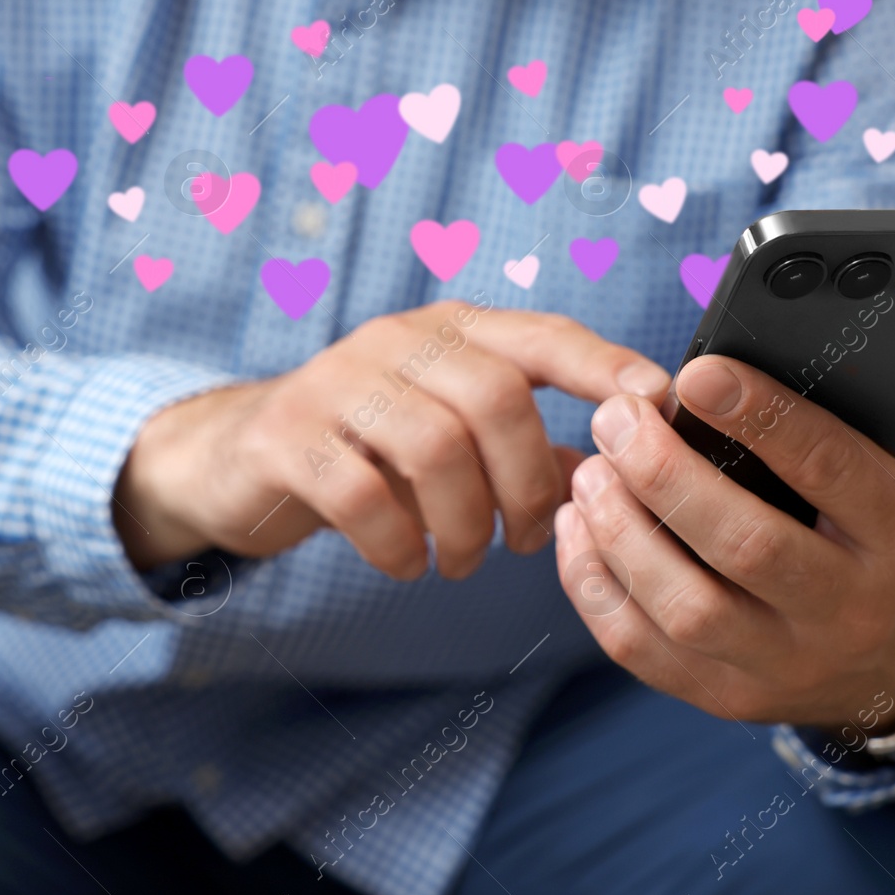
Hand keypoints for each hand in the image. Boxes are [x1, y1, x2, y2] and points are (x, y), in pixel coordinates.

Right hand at [116, 299, 673, 579]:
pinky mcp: (286, 437)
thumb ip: (527, 443)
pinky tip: (405, 564)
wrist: (237, 455)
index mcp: (450, 331)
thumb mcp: (449, 431)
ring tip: (465, 561)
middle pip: (494, 398)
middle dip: (527, 486)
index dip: (606, 367)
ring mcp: (335, 382)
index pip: (544, 335)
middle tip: (526, 543)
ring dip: (466, 525)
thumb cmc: (369, 447)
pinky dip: (399, 546)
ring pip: (434, 447)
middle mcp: (396, 340)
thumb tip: (624, 469)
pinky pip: (362, 495)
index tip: (658, 407)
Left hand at [555, 339, 894, 728]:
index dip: (761, 418)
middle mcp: (851, 612)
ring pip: (687, 608)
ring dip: (622, 534)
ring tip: (590, 469)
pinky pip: (642, 651)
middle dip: (668, 475)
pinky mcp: (727, 697)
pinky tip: (577, 527)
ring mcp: (785, 666)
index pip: (832, 471)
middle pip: (746, 546)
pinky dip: (594, 589)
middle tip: (617, 418)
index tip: (697, 373)